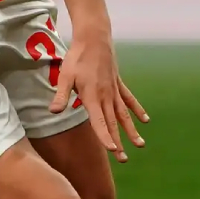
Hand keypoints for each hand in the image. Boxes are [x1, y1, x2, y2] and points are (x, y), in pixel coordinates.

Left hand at [49, 31, 148, 162]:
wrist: (93, 39)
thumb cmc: (77, 58)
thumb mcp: (65, 76)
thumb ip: (61, 96)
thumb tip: (54, 112)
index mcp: (92, 97)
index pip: (99, 122)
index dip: (105, 136)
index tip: (112, 150)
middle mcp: (106, 96)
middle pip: (113, 123)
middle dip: (118, 141)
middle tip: (123, 160)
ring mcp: (114, 90)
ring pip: (124, 114)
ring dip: (131, 130)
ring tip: (140, 145)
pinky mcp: (118, 84)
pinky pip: (129, 100)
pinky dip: (137, 110)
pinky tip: (145, 120)